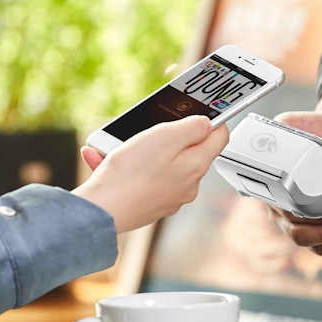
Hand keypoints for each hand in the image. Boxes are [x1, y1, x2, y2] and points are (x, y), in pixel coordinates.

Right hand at [73, 116, 228, 233]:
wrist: (102, 210)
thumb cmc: (130, 175)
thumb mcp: (165, 136)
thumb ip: (192, 127)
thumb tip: (206, 124)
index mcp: (196, 166)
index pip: (219, 137)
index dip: (213, 119)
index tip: (201, 110)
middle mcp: (187, 185)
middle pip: (187, 150)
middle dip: (167, 137)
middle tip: (146, 131)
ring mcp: (168, 197)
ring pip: (160, 163)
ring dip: (139, 151)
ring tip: (116, 147)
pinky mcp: (149, 203)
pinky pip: (142, 177)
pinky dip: (125, 167)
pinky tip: (104, 160)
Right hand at [269, 90, 321, 255]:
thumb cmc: (313, 131)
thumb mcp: (291, 123)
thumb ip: (281, 129)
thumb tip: (277, 135)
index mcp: (274, 190)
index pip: (283, 212)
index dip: (302, 217)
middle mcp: (286, 212)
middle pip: (300, 234)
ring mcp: (308, 223)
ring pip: (319, 245)